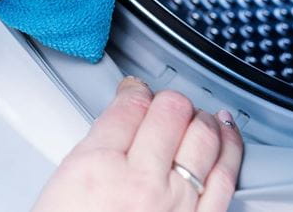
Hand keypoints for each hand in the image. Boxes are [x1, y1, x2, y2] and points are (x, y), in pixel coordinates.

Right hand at [32, 77, 243, 211]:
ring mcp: (177, 204)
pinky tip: (227, 130)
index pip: (129, 107)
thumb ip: (94, 150)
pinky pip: (227, 173)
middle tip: (159, 107)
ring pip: (203, 134)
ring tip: (193, 115)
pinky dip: (231, 145)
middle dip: (165, 102)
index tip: (135, 92)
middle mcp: (141, 183)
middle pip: (169, 112)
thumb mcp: (61, 189)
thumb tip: (119, 121)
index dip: (134, 91)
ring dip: (199, 117)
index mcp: (96, 170)